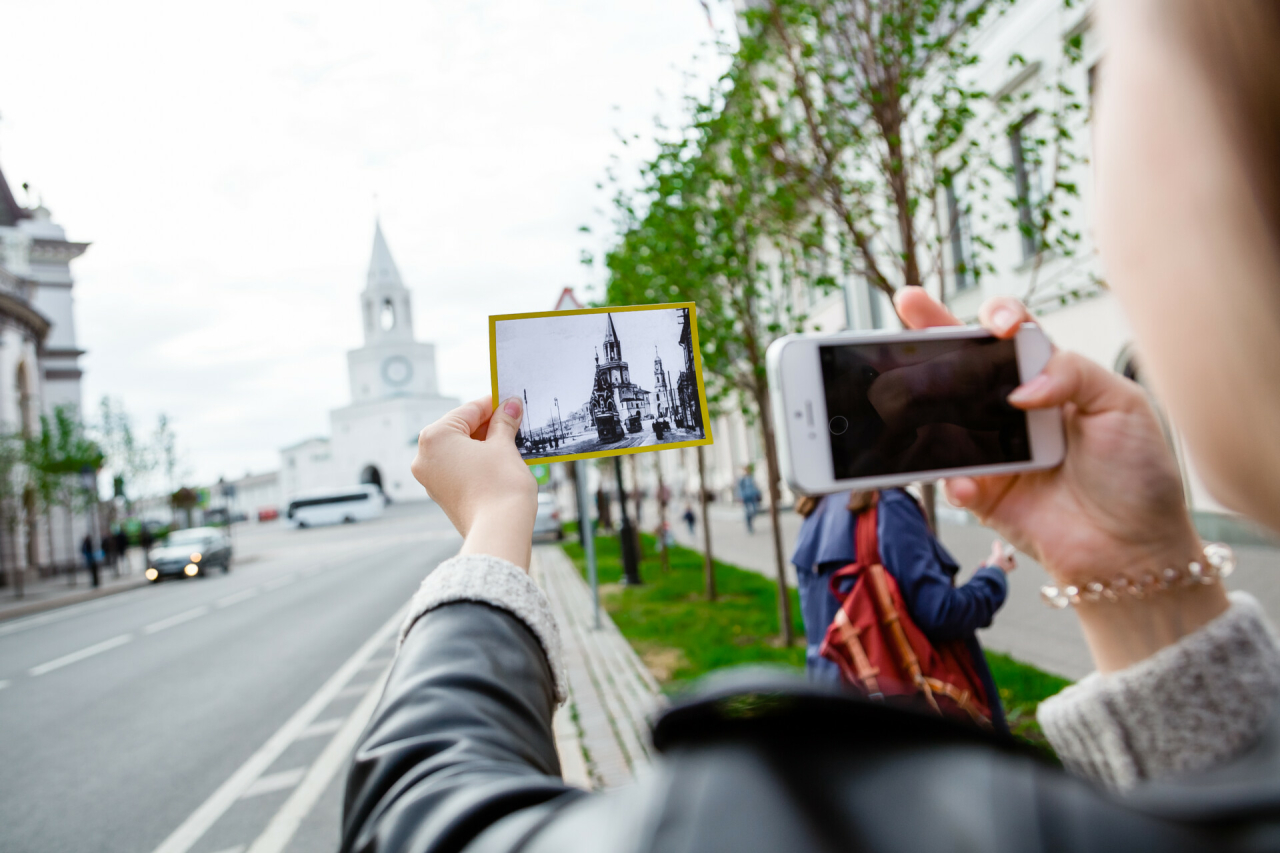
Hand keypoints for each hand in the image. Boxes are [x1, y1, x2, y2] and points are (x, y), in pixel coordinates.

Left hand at [412, 396, 536, 568]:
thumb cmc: (500, 486)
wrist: (499, 532)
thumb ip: (504, 422)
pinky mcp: (442, 494)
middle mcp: (425, 456)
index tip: (511, 401)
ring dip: (485, 443)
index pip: (468, 410)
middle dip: (489, 425)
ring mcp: (431, 478)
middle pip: (461, 429)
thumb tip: (510, 405)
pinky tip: (501, 459)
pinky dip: (478, 461)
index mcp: (435, 437)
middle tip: (515, 421)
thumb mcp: (504, 446)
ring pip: (460, 450)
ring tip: (513, 441)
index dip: (494, 404)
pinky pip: (460, 467)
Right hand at [895, 289, 1227, 671]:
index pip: (1014, 336)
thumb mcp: (1121, 405)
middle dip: (932, 332)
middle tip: (908, 302)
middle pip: (965, 363)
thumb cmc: (1138, 476)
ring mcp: (995, 451)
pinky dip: (954, 480)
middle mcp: (1015, 410)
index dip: (998, 317)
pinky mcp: (983, 493)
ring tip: (906, 391)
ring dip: (922, 402)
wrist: (1134, 550)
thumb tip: (1019, 388)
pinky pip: (951, 478)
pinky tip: (967, 483)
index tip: (996, 322)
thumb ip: (1072, 373)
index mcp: (1050, 380)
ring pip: (945, 416)